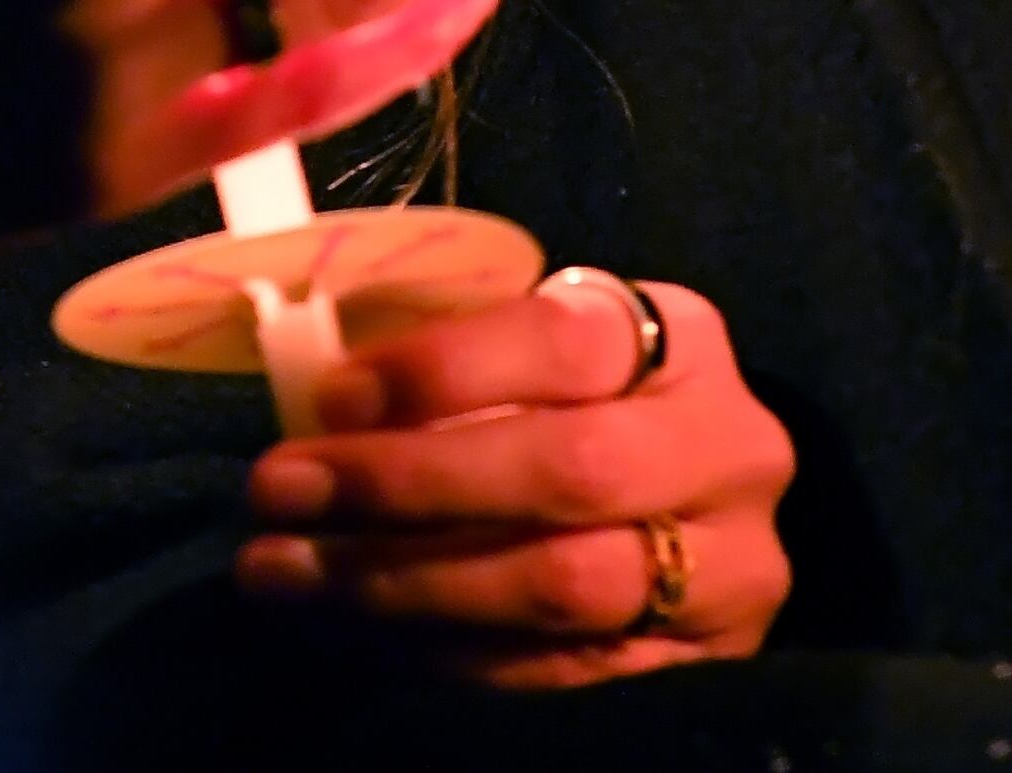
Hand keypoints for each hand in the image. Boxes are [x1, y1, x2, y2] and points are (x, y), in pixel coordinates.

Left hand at [230, 269, 795, 687]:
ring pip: (563, 582)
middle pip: (570, 468)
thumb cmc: (580, 420)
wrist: (695, 531)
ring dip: (404, 582)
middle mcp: (730, 449)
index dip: (443, 369)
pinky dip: (444, 652)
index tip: (332, 398)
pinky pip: (558, 670)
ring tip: (286, 572)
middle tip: (280, 489)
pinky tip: (356, 631)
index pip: (566, 340)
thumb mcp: (540, 368)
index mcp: (682, 341)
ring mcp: (729, 570)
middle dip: (408, 482)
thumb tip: (317, 403)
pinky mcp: (702, 669)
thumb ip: (457, 374)